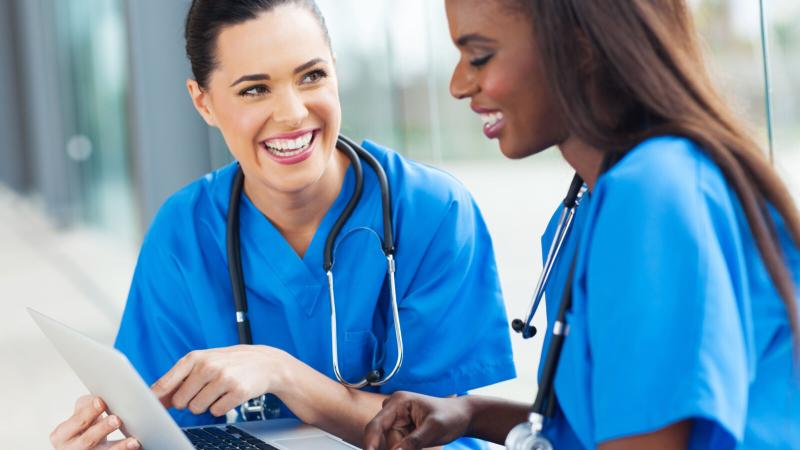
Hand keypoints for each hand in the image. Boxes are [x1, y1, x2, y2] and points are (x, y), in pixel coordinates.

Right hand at [50, 395, 139, 449]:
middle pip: (88, 439)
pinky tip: (136, 447)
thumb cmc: (82, 426)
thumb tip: (100, 399)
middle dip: (103, 429)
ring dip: (119, 447)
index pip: (77, 421)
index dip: (89, 411)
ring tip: (134, 441)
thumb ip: (86, 405)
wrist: (80, 447)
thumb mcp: (78, 415)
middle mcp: (72, 449)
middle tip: (117, 419)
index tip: (101, 401)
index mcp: (62, 434)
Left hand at [151, 345, 289, 416]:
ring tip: (218, 391)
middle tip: (204, 390)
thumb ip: (179, 380)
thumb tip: (157, 398)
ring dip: (205, 405)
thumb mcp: (204, 363)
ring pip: (197, 408)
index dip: (157, 398)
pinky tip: (229, 395)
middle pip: (181, 401)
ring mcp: (224, 379)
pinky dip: (221, 408)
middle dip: (189, 401)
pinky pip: (216, 412)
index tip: (150, 407)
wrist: (265, 363)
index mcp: (195, 357)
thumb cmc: (229, 363)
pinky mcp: (238, 392)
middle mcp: (208, 366)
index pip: (166, 383)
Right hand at [362, 392, 471, 449]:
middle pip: (386, 438)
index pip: (376, 425)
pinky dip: (406, 449)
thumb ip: (414, 441)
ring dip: (405, 449)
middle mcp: (394, 409)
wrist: (463, 417)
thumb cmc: (451, 417)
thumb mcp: (434, 430)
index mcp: (399, 402)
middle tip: (420, 445)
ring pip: (393, 445)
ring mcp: (398, 419)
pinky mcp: (402, 429)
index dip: (370, 443)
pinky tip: (421, 444)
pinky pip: (398, 446)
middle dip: (399, 448)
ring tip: (425, 441)